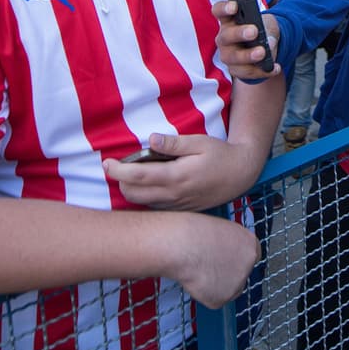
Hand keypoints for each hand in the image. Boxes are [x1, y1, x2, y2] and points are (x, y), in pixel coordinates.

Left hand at [103, 133, 265, 210]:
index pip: (137, 177)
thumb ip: (173, 143)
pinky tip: (150, 183)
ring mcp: (177, 205)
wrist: (240, 175)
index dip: (118, 171)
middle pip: (133, 194)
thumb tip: (151, 139)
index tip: (107, 163)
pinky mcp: (180, 210)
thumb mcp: (199, 142)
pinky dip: (144, 197)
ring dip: (131, 190)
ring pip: (141, 203)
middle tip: (120, 165)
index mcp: (176, 176)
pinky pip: (154, 207)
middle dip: (120, 181)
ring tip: (135, 173)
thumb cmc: (220, 154)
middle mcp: (174, 195)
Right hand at [171, 215, 260, 308]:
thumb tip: (224, 252)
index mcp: (250, 243)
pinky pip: (212, 299)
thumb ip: (229, 244)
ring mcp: (238, 283)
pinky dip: (202, 293)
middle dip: (227, 274)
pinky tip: (195, 280)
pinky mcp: (223, 299)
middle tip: (209, 267)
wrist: (184, 246)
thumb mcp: (221, 230)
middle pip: (240, 275)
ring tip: (198, 270)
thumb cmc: (195, 232)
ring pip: (226, 288)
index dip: (237, 259)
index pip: (251, 256)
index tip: (226, 260)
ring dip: (214, 284)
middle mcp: (249, 264)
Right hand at [211, 0, 281, 79]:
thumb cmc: (262, 30)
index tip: (235, 6)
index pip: (219, 11)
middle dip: (240, 33)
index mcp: (229, 20)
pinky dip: (262, 71)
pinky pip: (247, 72)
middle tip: (254, 31)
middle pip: (226, 36)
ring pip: (234, 57)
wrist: (265, 47)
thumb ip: (269, 30)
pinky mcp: (236, 70)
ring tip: (262, 52)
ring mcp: (228, 55)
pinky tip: (275, 67)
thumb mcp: (268, 24)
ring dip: (248, 55)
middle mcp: (224, 38)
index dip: (224, 8)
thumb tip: (269, 43)